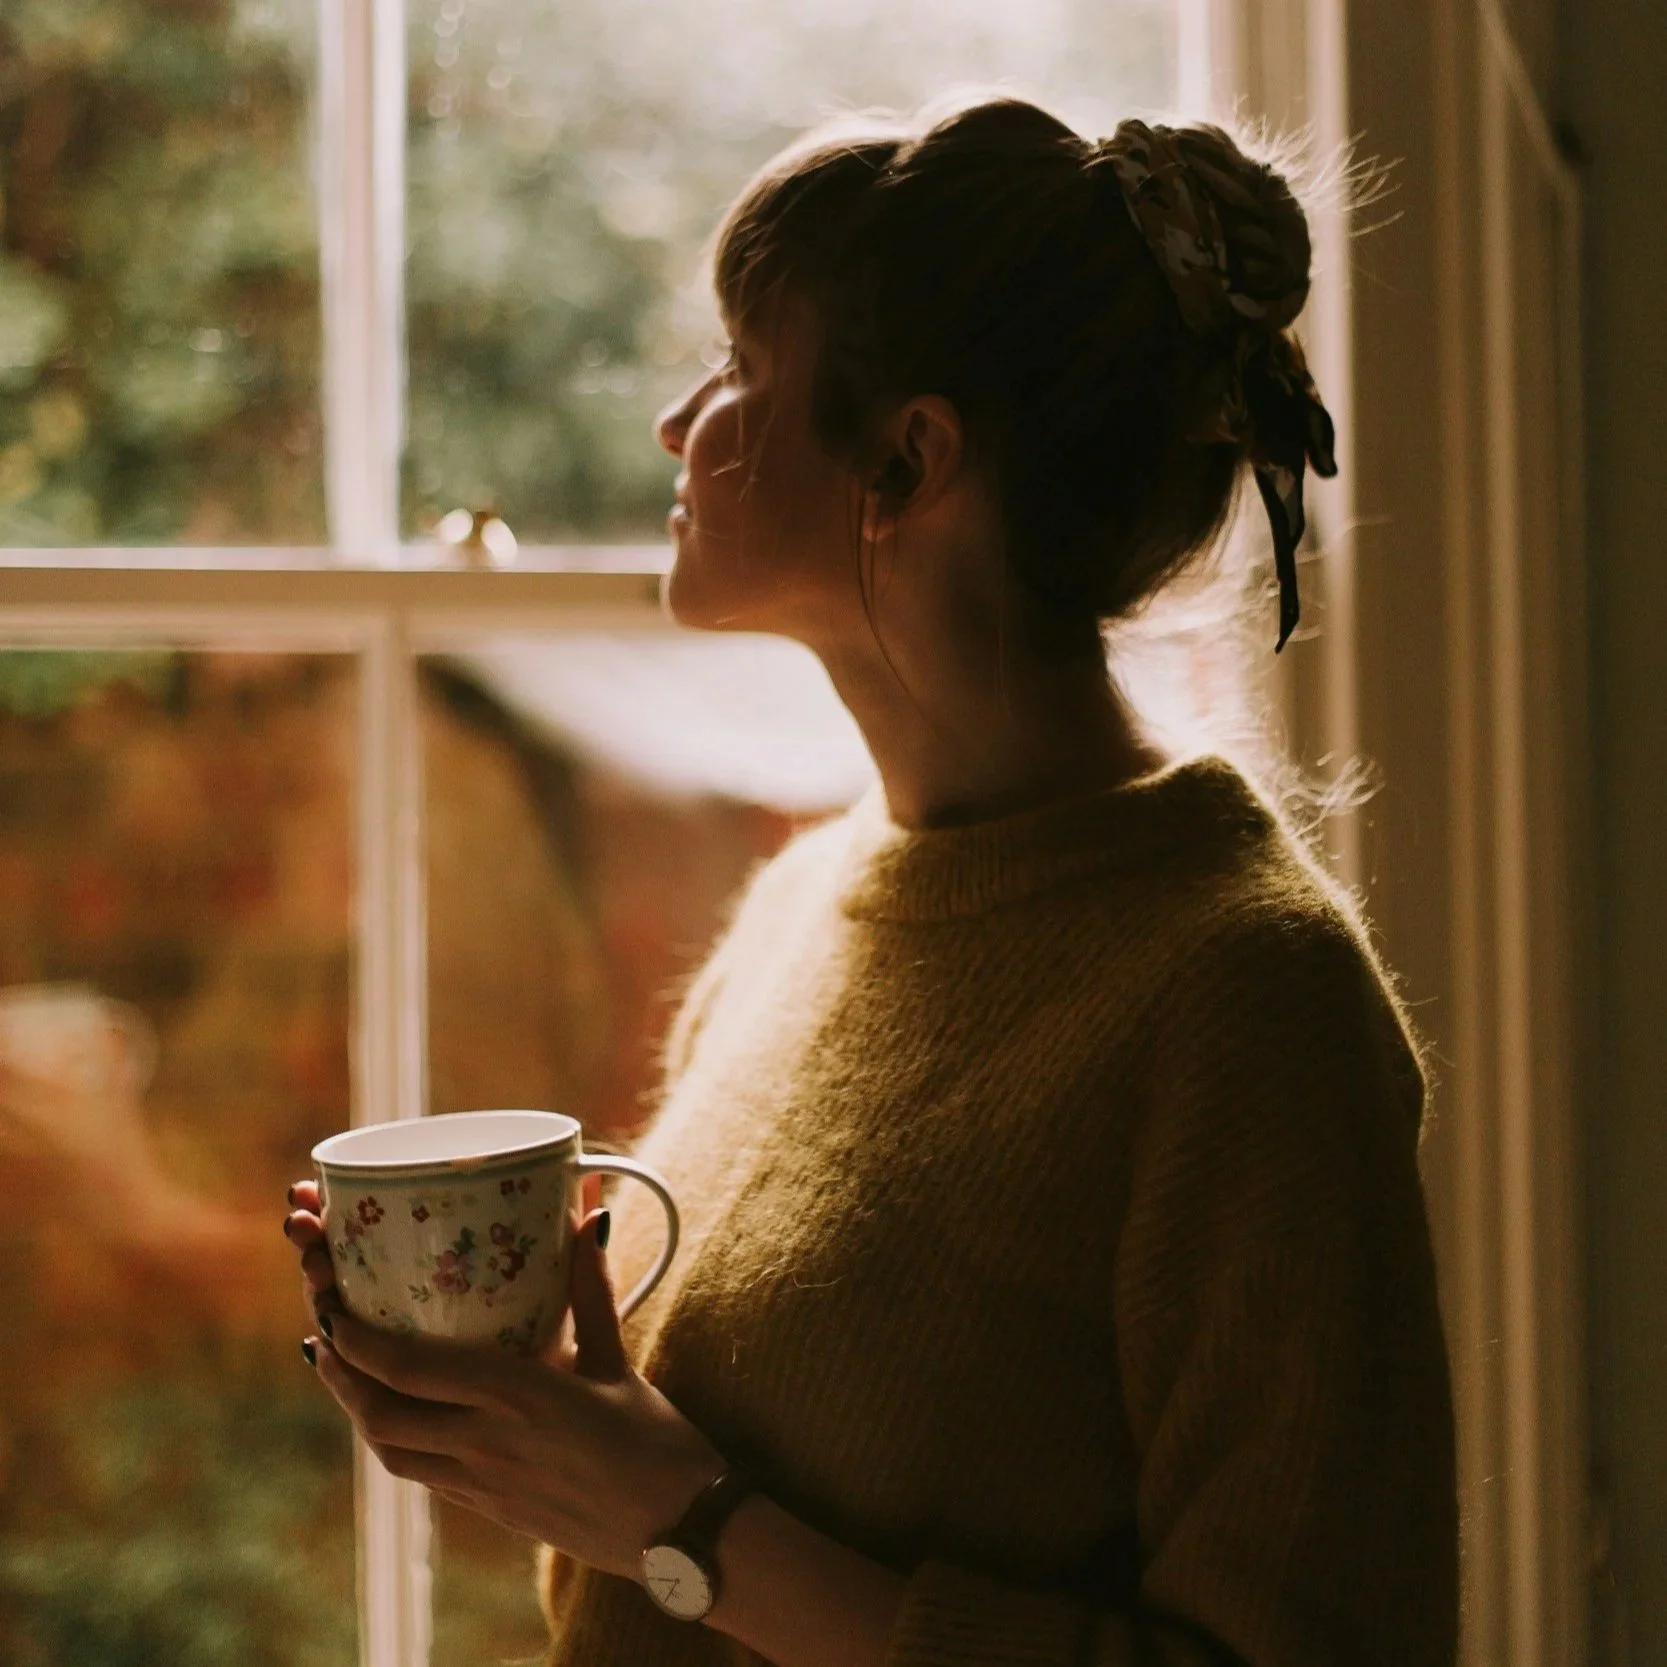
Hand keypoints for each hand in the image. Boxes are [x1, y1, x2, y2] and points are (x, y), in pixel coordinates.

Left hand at [282, 1182, 725, 1581]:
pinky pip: (420, 1473)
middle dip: (341, 1373)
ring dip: (357, 1409)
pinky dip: (394, 1439)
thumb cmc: (655, 1444)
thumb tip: (587, 1214)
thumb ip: (590, 1287)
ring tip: (344, 1369)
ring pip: (390, 1451)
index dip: (359, 1338)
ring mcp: (483, 1485)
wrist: (678, 1534)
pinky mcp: (489, 1510)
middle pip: (380, 1414)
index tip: (332, 1303)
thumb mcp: (617, 1359)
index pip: (409, 1369)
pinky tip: (398, 1413)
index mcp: (517, 1397)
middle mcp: (486, 1444)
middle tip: (324, 1331)